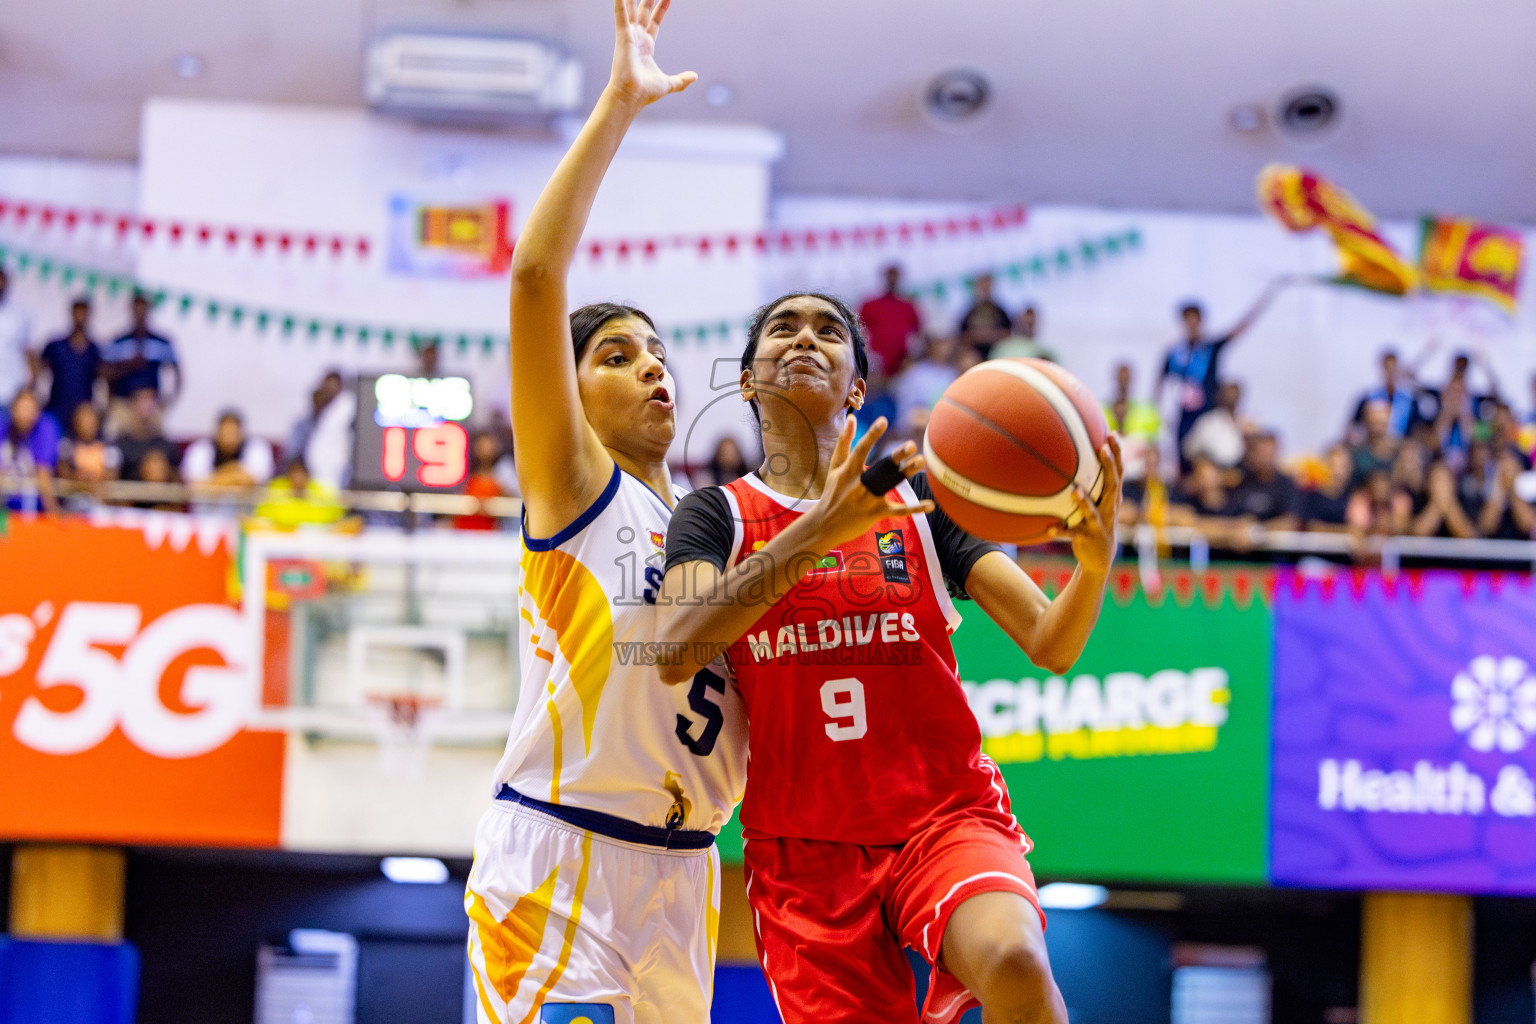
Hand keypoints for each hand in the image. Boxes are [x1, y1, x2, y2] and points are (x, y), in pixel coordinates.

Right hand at [608, 0, 695, 108]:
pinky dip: (620, 3)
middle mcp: (636, 39)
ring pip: (631, 10)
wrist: (632, 96)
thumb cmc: (646, 92)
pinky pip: (620, 14)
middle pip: (643, 12)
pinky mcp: (622, 36)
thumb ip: (681, 80)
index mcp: (646, 47)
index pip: (655, 23)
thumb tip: (694, 77)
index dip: (661, 9)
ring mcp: (628, 36)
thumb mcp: (668, 83)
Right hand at [804, 417, 931, 551]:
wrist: (825, 524)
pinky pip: (898, 511)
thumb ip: (844, 441)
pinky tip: (930, 505)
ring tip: (921, 461)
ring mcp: (868, 499)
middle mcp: (858, 484)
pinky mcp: (876, 513)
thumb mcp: (835, 467)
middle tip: (911, 445)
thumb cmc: (832, 492)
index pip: (861, 450)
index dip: (872, 435)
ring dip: (907, 473)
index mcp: (848, 471)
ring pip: (890, 484)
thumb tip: (852, 418)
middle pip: (880, 468)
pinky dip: (914, 509)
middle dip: (896, 457)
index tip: (883, 421)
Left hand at [1061, 435, 1122, 576]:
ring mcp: (1099, 524)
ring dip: (1084, 501)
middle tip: (1102, 449)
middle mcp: (1109, 508)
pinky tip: (1049, 529)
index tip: (1112, 433)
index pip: (1118, 471)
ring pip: (1093, 511)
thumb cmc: (1094, 521)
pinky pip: (1073, 534)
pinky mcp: (1087, 538)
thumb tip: (1070, 454)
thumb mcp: (1096, 501)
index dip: (1117, 453)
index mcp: (1112, 497)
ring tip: (1075, 490)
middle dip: (1110, 466)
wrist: (1100, 558)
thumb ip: (1090, 481)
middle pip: (1113, 485)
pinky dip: (1062, 531)